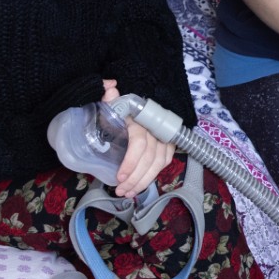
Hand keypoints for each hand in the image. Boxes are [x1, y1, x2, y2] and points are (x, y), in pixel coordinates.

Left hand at [104, 79, 172, 197]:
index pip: (139, 142)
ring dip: (143, 181)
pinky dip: (154, 174)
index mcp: (139, 119)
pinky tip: (141, 184)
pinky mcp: (169, 143)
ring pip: (158, 163)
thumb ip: (110, 97)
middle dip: (134, 178)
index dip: (130, 161)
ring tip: (128, 192)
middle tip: (120, 191)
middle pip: (149, 158)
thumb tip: (109, 87)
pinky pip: (165, 161)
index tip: (118, 177)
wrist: (141, 104)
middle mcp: (155, 128)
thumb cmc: (125, 106)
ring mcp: (164, 136)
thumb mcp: (115, 102)